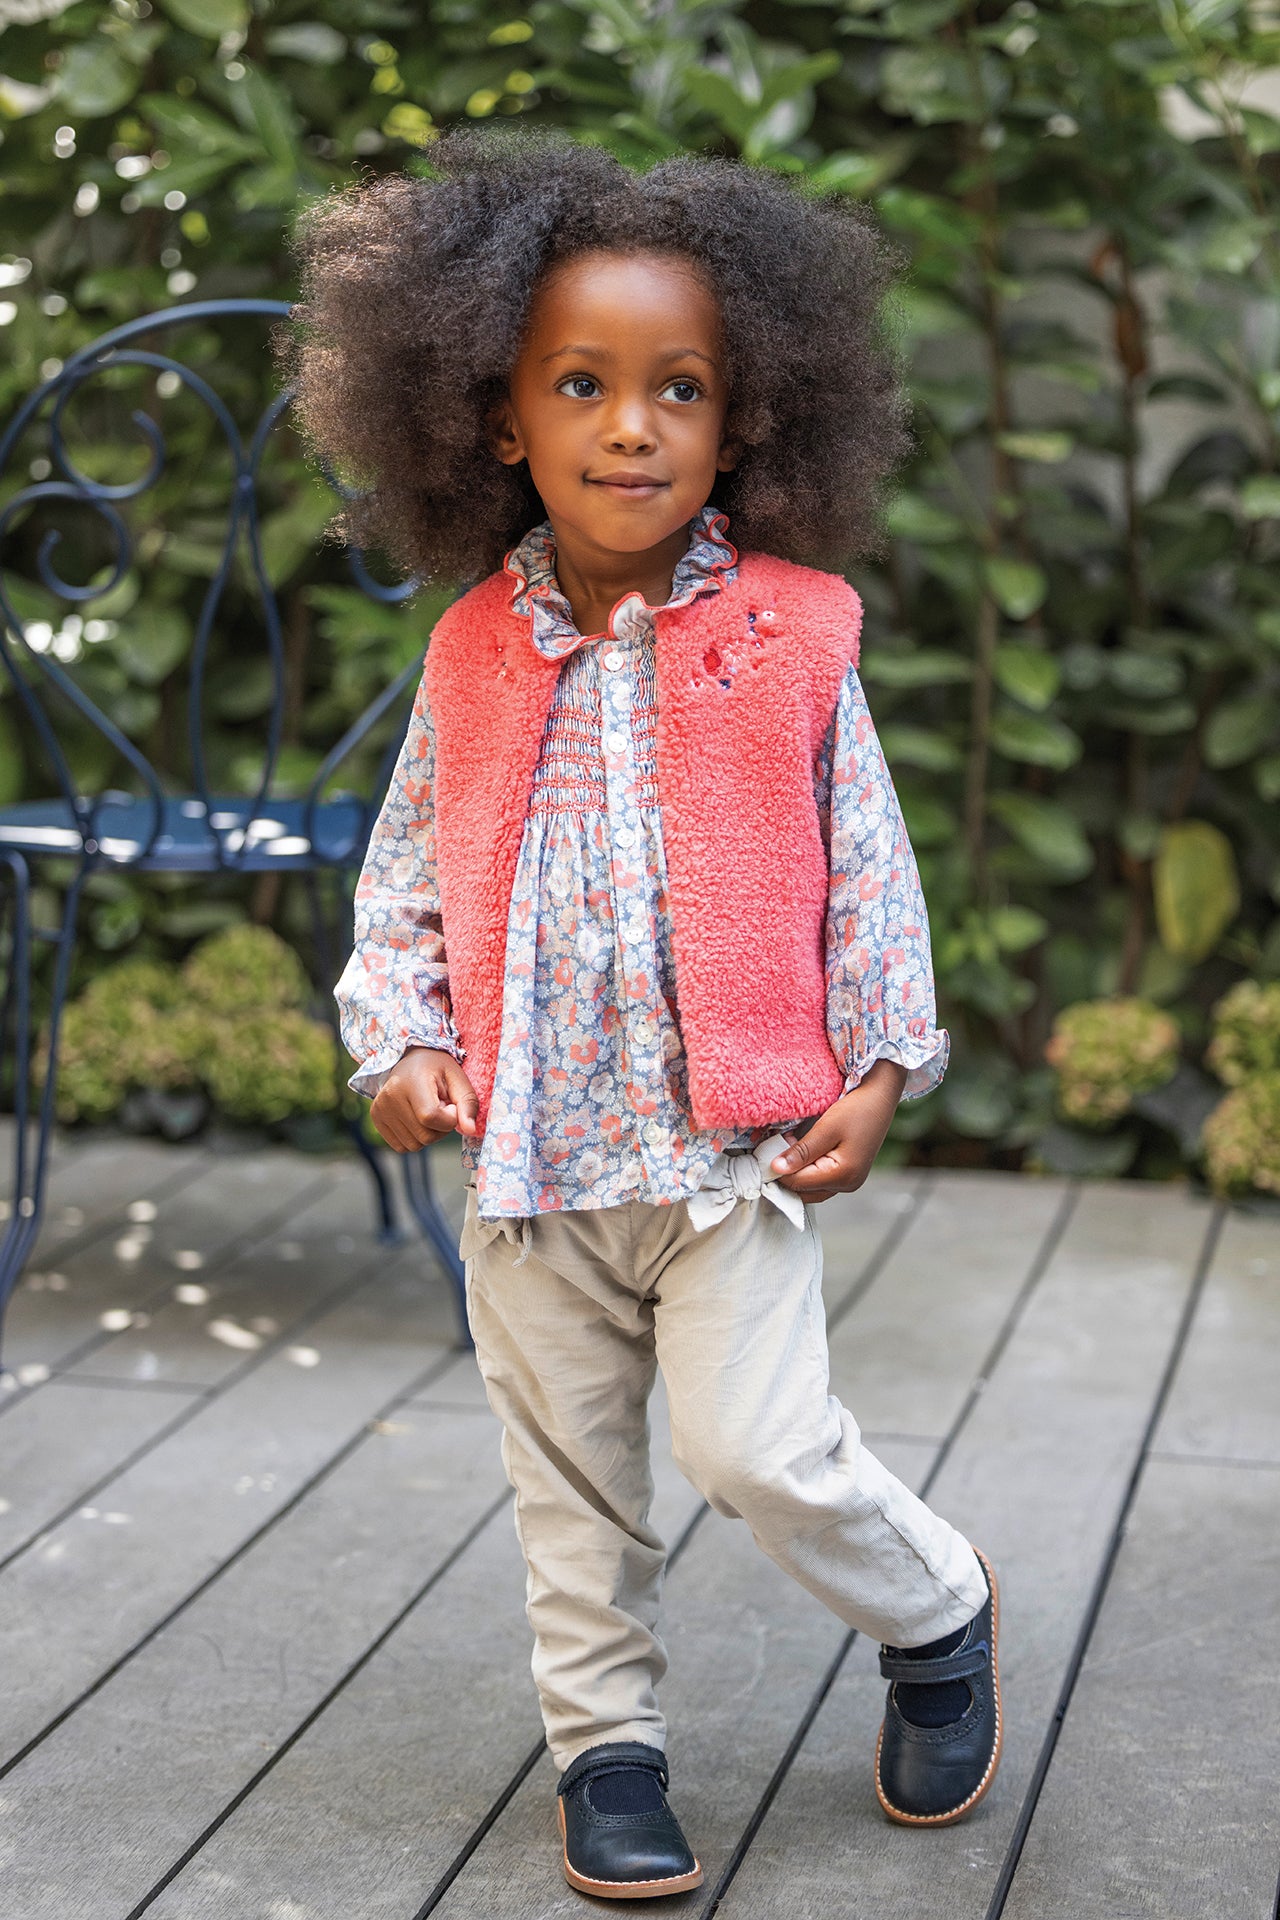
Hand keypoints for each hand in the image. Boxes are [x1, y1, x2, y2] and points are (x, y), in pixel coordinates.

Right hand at [369, 1046, 479, 1153]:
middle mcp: (390, 1096)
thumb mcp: (457, 1078)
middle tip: (441, 1107)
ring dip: (428, 1134)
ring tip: (428, 1112)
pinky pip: (402, 1147)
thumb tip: (470, 1130)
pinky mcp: (376, 1118)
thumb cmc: (437, 1067)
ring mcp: (380, 1109)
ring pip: (414, 1145)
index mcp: (411, 1082)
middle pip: (424, 1136)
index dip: (449, 1118)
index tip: (452, 1105)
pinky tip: (416, 1119)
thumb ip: (468, 1103)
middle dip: (441, 1128)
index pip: (431, 1117)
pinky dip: (415, 1138)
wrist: (410, 1058)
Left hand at [769, 1059, 907, 1202]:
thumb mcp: (825, 1128)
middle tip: (777, 1147)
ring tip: (789, 1147)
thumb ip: (801, 1152)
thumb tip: (776, 1169)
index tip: (767, 1149)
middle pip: (804, 1191)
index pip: (797, 1184)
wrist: (880, 1096)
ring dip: (796, 1173)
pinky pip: (820, 1181)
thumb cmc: (857, 1109)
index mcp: (843, 1176)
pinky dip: (807, 1170)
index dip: (778, 1169)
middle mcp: (848, 1185)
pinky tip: (801, 1152)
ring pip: (811, 1189)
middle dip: (786, 1174)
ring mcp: (850, 1181)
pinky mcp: (849, 1174)